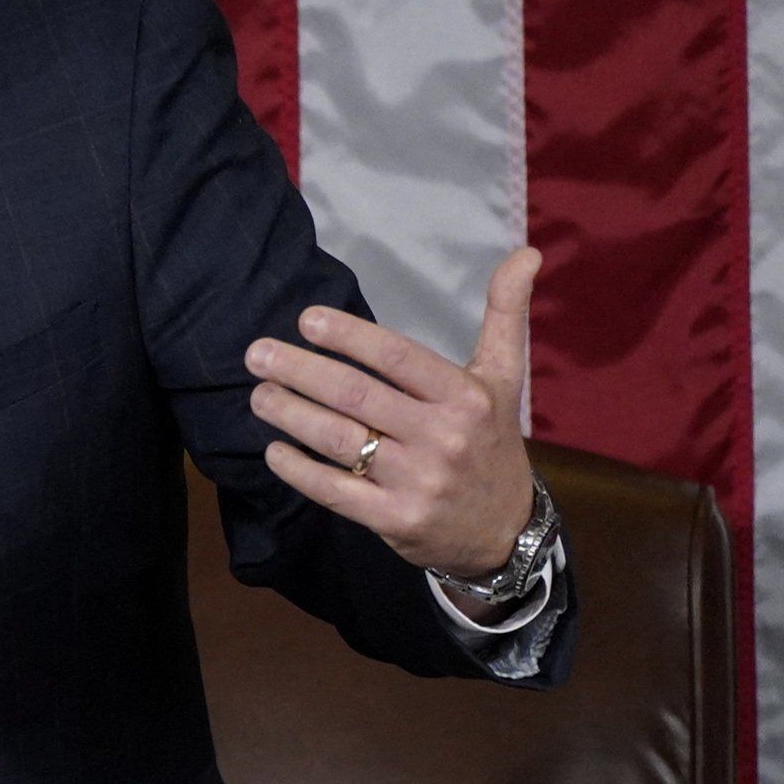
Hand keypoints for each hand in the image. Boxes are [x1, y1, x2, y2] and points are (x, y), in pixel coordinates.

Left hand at [241, 246, 540, 582]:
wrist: (506, 532)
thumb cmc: (492, 441)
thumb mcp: (504, 378)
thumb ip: (505, 314)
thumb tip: (526, 251)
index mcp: (466, 397)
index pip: (398, 358)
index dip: (350, 336)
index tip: (306, 320)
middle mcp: (444, 437)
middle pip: (357, 396)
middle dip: (300, 371)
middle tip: (257, 354)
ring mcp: (419, 482)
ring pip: (339, 440)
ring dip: (290, 414)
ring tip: (259, 394)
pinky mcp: (396, 520)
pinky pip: (335, 491)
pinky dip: (299, 470)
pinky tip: (274, 450)